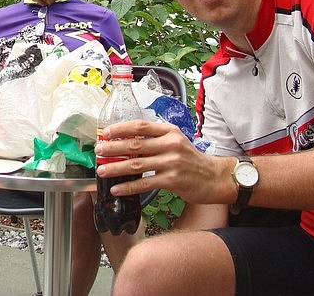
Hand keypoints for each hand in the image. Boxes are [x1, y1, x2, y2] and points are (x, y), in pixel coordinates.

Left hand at [95, 119, 232, 204]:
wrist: (214, 177)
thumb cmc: (190, 159)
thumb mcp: (176, 141)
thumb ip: (155, 139)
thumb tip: (125, 141)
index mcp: (169, 131)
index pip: (140, 126)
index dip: (120, 128)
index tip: (106, 133)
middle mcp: (170, 144)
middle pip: (135, 144)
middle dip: (112, 148)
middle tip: (98, 151)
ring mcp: (171, 162)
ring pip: (136, 163)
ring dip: (116, 167)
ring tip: (102, 170)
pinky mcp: (172, 180)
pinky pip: (144, 183)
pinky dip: (128, 187)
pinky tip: (116, 188)